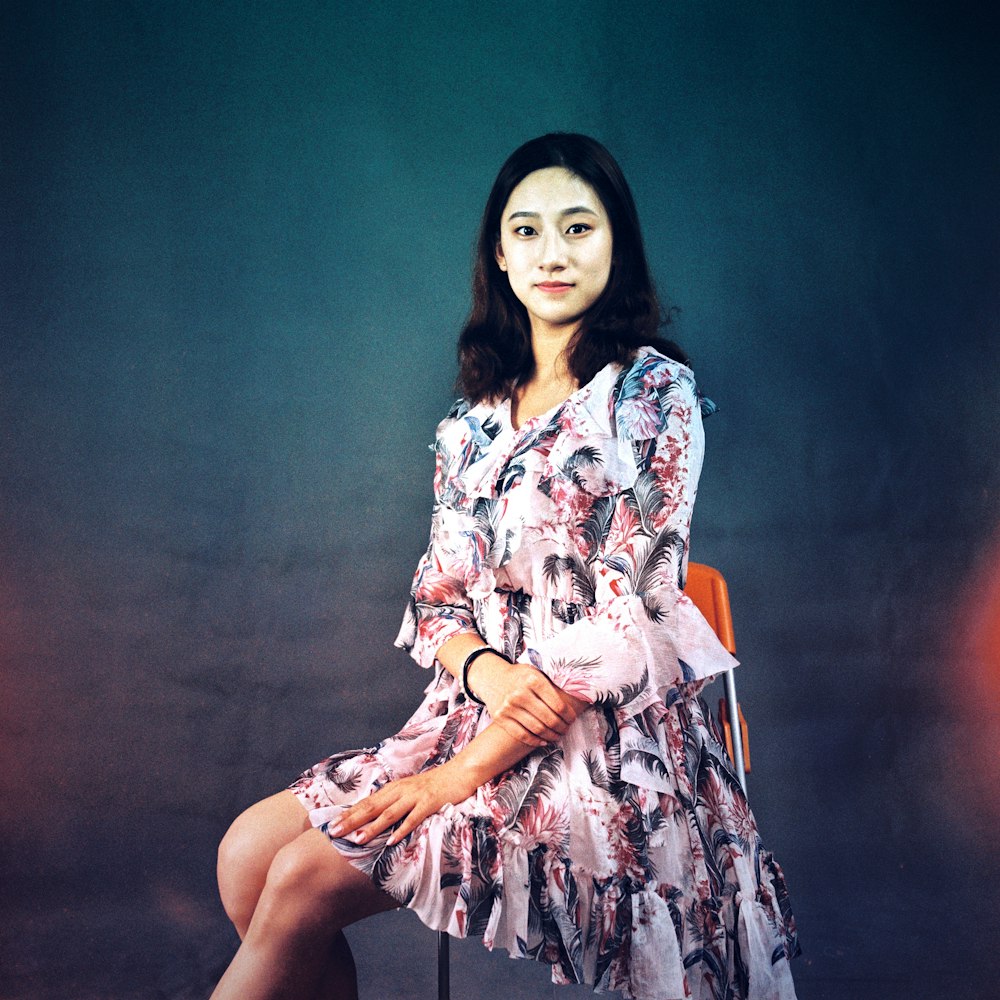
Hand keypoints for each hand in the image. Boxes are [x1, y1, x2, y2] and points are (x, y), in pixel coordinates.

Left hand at [326, 763, 476, 847]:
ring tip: (357, 839)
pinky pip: (413, 817)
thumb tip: (375, 817)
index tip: (330, 826)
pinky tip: (391, 841)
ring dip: (372, 827)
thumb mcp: (410, 791)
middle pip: (372, 807)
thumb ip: (394, 802)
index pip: (366, 802)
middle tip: (333, 832)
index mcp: (393, 789)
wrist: (460, 772)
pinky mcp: (429, 802)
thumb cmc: (434, 785)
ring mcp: (414, 796)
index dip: (348, 814)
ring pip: (389, 813)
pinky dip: (401, 829)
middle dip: (352, 820)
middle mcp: (400, 791)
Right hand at [468, 655, 583, 747]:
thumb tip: (579, 694)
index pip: (558, 704)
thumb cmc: (520, 675)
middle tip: (566, 729)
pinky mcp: (500, 718)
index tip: (572, 719)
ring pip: (537, 729)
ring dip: (551, 736)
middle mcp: (520, 693)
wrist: (491, 677)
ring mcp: (508, 707)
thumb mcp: (536, 670)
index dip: (569, 716)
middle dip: (562, 727)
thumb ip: (552, 681)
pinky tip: (544, 741)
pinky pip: (522, 735)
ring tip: (557, 735)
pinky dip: (536, 741)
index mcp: (533, 680)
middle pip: (549, 719)